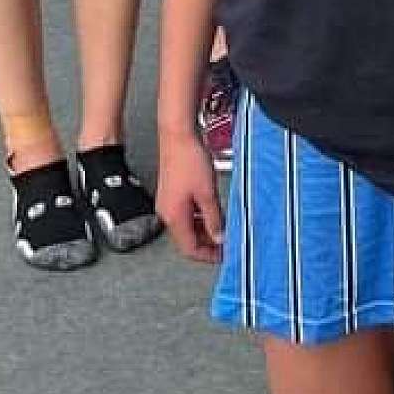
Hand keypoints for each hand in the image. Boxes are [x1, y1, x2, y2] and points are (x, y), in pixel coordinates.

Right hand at [156, 130, 224, 263]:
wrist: (177, 137)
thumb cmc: (189, 161)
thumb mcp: (207, 193)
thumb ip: (214, 218)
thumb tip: (219, 237)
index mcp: (174, 217)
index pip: (189, 249)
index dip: (207, 255)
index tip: (223, 255)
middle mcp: (167, 214)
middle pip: (188, 239)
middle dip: (208, 243)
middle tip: (226, 243)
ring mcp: (168, 203)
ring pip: (188, 226)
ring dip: (205, 229)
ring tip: (224, 228)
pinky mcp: (172, 193)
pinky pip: (186, 213)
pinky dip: (200, 217)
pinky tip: (213, 212)